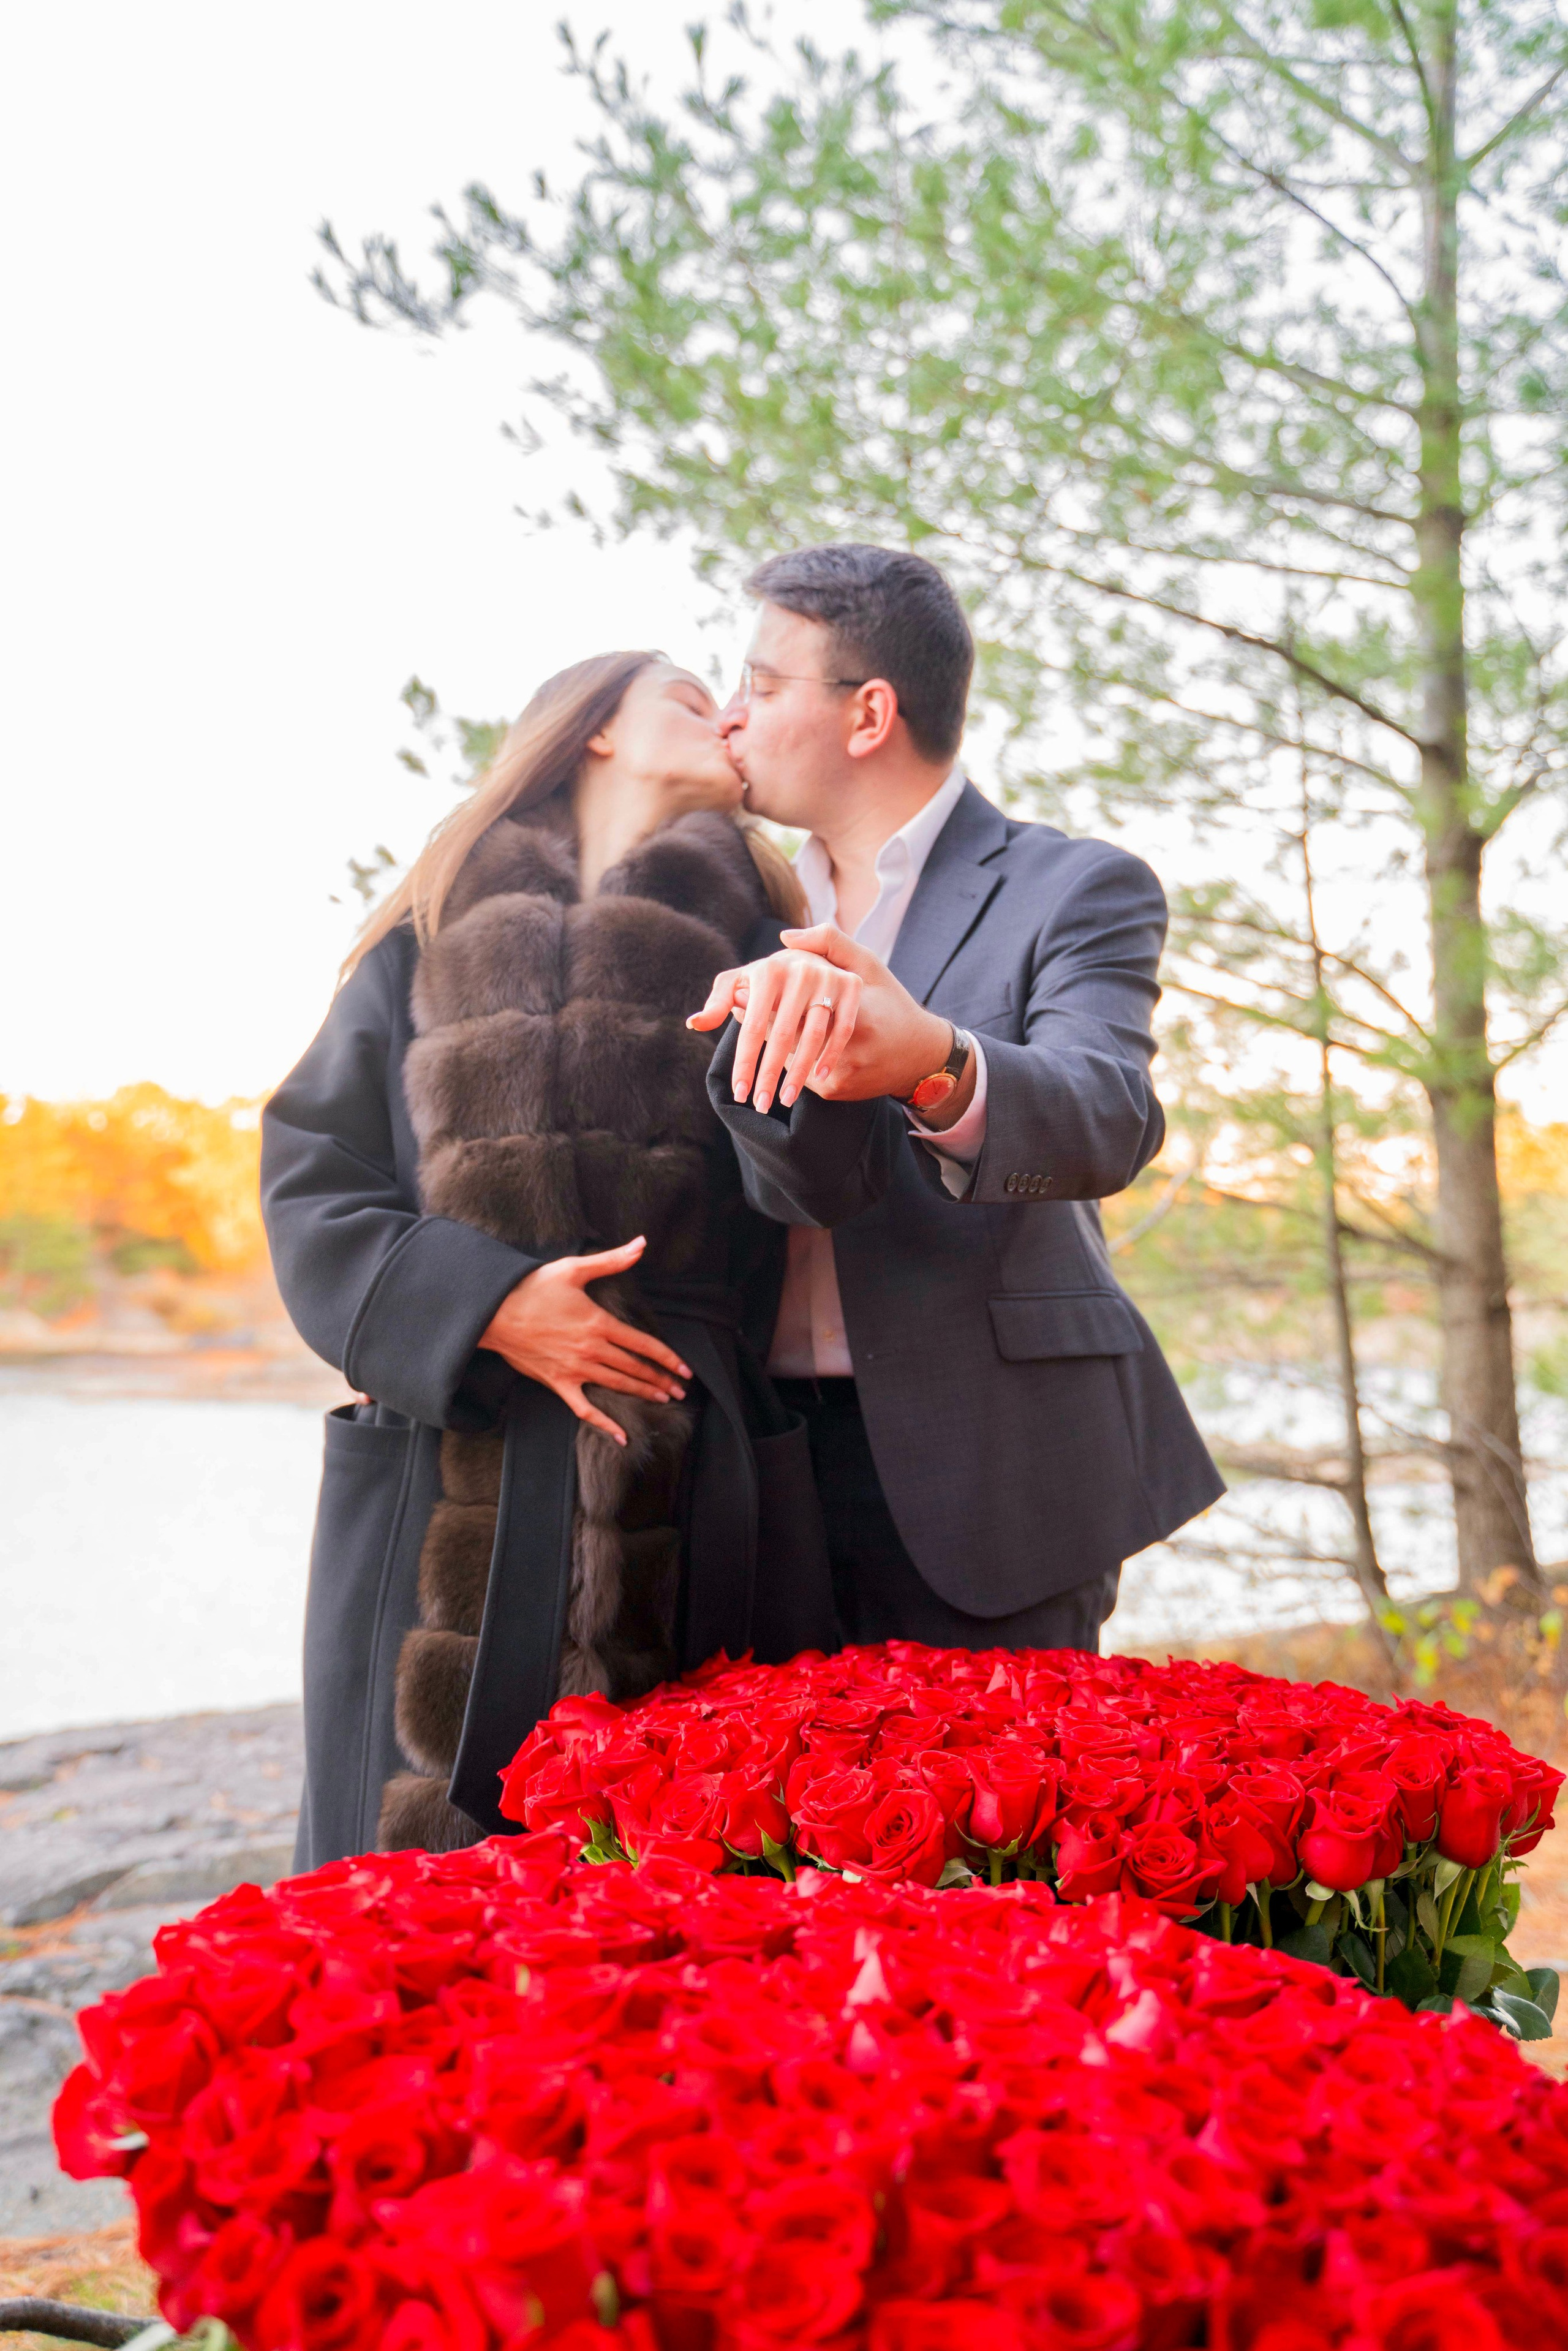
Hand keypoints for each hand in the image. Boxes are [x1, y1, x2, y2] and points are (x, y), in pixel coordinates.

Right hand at [478, 1235, 690, 1445]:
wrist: (494, 1312)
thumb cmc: (533, 1287)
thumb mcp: (574, 1268)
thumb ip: (612, 1260)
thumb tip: (641, 1244)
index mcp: (600, 1323)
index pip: (643, 1345)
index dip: (668, 1358)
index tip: (685, 1370)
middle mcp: (592, 1350)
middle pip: (635, 1369)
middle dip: (661, 1380)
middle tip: (680, 1390)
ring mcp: (575, 1369)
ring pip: (617, 1386)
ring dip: (643, 1394)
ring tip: (663, 1400)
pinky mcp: (558, 1383)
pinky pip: (585, 1409)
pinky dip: (604, 1425)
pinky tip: (622, 1437)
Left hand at [689, 933, 863, 1111]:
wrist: (817, 953)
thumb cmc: (772, 974)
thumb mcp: (742, 977)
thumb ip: (720, 998)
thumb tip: (694, 1023)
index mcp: (767, 970)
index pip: (753, 1028)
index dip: (745, 1063)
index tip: (739, 1092)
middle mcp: (798, 971)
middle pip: (781, 1037)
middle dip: (768, 1076)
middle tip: (760, 1105)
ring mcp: (828, 978)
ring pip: (811, 1037)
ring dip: (799, 1073)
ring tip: (786, 1099)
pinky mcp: (851, 986)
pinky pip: (841, 1029)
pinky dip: (830, 1054)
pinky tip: (818, 1077)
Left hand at [690, 926, 967, 1118]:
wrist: (921, 1054)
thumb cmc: (890, 1003)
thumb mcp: (866, 965)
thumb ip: (829, 943)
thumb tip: (785, 937)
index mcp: (846, 994)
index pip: (791, 1001)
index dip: (758, 1006)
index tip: (734, 1007)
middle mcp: (840, 1030)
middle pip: (783, 1039)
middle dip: (755, 1055)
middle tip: (735, 1055)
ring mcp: (839, 1062)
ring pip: (789, 1061)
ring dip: (772, 1065)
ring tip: (755, 1079)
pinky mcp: (839, 1086)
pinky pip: (801, 1079)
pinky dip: (793, 1075)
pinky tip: (788, 1078)